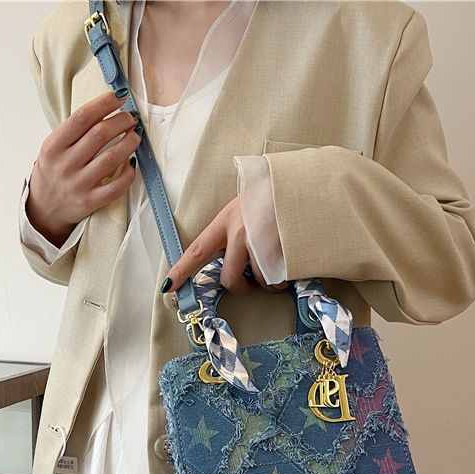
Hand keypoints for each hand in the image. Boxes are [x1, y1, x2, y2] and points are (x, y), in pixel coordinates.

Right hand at [27, 91, 141, 246]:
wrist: (44, 208)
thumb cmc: (53, 172)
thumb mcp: (53, 148)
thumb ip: (74, 132)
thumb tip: (106, 110)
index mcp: (54, 146)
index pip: (82, 117)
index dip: (104, 104)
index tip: (119, 96)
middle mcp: (65, 164)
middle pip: (100, 134)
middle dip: (121, 121)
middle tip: (131, 117)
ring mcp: (79, 184)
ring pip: (111, 158)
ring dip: (129, 143)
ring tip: (135, 135)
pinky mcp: (91, 201)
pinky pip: (116, 187)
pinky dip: (128, 173)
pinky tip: (132, 163)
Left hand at [162, 196, 288, 294]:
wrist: (306, 185)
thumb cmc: (276, 197)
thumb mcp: (246, 207)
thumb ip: (234, 231)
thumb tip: (230, 260)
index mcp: (227, 219)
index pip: (198, 250)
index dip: (181, 270)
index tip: (168, 286)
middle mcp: (241, 232)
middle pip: (228, 278)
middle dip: (240, 287)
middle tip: (251, 282)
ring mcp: (262, 243)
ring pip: (259, 280)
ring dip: (270, 280)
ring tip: (279, 261)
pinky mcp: (282, 252)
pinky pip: (279, 279)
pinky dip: (285, 277)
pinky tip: (290, 259)